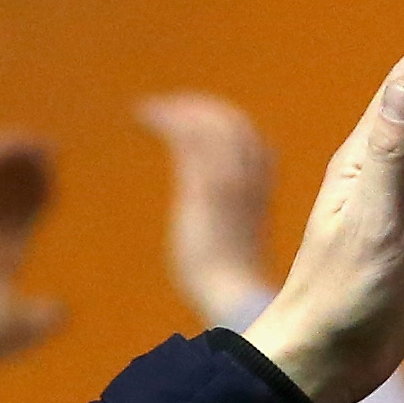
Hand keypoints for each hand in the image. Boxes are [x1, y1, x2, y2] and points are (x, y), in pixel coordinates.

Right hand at [0, 132, 61, 368]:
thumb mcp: (22, 328)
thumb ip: (43, 317)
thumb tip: (61, 312)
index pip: (14, 221)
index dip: (35, 202)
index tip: (54, 188)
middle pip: (3, 196)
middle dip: (27, 176)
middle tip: (51, 156)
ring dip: (16, 159)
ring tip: (44, 146)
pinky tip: (23, 144)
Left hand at [133, 92, 276, 326]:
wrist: (231, 293)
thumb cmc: (228, 279)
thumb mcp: (233, 238)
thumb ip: (226, 214)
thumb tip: (212, 216)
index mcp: (260, 186)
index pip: (249, 137)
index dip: (223, 121)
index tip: (194, 120)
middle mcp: (249, 175)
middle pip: (232, 122)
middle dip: (198, 109)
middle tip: (165, 109)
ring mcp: (228, 178)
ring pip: (209, 123)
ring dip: (177, 110)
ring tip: (149, 111)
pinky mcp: (204, 185)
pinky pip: (187, 137)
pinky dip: (164, 119)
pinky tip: (142, 116)